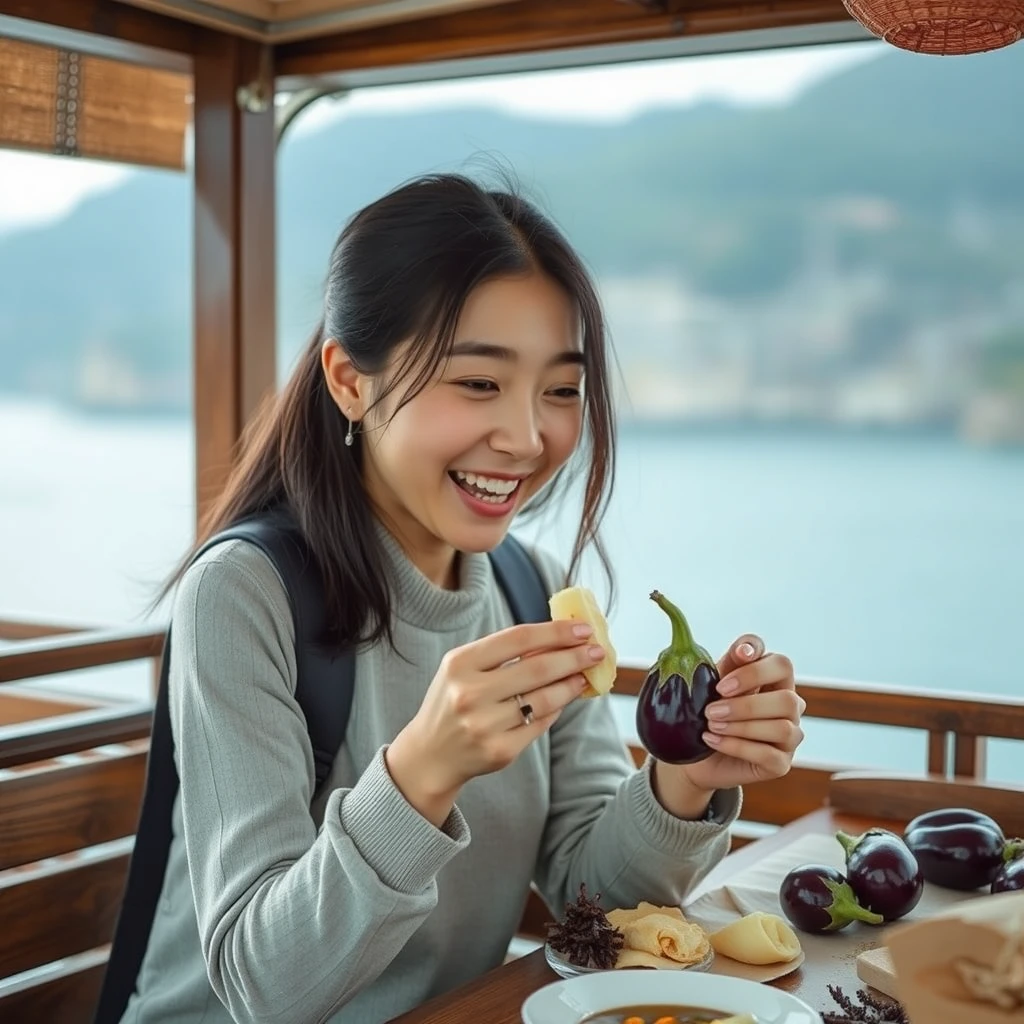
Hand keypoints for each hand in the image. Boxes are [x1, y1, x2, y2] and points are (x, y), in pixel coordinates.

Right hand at [385, 620, 603, 824]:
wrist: (430, 754)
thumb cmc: (454, 699)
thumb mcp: (464, 668)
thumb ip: (503, 653)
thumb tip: (560, 638)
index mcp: (460, 663)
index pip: (518, 638)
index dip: (556, 632)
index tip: (583, 629)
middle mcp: (470, 693)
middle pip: (537, 668)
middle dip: (574, 657)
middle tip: (597, 650)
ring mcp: (484, 725)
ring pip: (544, 699)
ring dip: (572, 683)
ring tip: (585, 674)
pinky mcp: (499, 751)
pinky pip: (540, 724)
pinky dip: (556, 708)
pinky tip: (564, 697)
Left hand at [678, 634, 804, 793]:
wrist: (695, 751)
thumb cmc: (709, 709)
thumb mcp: (715, 681)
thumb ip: (732, 662)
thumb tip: (745, 650)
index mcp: (776, 680)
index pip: (782, 665)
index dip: (754, 671)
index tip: (721, 684)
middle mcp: (790, 707)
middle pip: (787, 699)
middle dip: (745, 705)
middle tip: (711, 710)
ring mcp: (789, 737)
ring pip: (781, 728)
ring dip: (740, 727)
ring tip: (711, 725)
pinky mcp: (780, 764)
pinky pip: (768, 755)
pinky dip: (736, 746)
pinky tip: (713, 740)